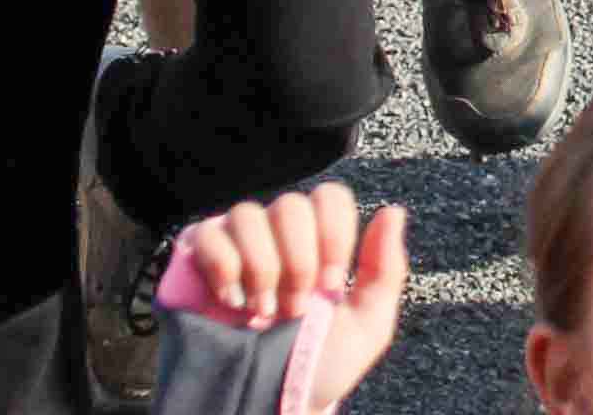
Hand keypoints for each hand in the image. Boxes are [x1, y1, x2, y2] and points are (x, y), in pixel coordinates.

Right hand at [158, 188, 408, 400]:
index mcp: (319, 241)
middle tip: (296, 309)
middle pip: (290, 205)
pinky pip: (209, 233)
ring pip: (248, 214)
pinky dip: (224, 266)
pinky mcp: (199, 258)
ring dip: (262, 269)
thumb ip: (385, 270)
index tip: (331, 284)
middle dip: (298, 262)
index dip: (334, 234)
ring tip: (263, 313)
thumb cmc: (320, 365)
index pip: (330, 197)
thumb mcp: (366, 325)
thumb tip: (393, 211)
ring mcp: (237, 242)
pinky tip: (232, 301)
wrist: (272, 405)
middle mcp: (277, 233)